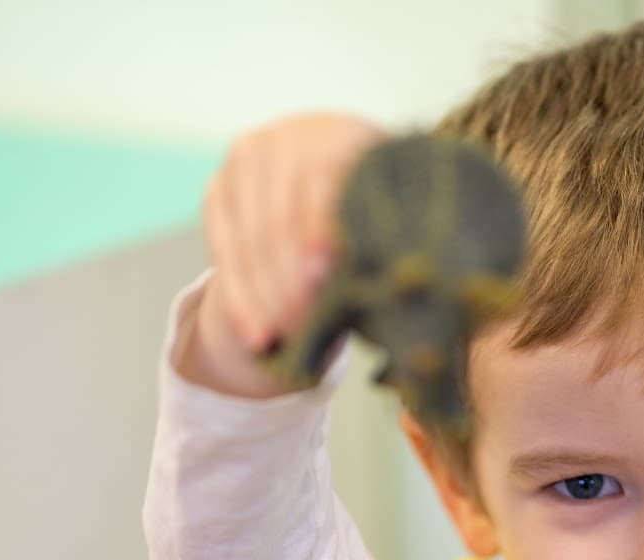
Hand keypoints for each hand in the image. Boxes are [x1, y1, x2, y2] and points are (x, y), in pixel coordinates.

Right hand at [181, 112, 384, 398]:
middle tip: (303, 324)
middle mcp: (292, 136)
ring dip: (265, 295)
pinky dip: (240, 298)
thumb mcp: (398, 224)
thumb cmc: (384, 224)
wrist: (332, 201)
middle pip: (281, 212)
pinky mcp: (219, 189)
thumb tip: (424, 283)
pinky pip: (223, 248)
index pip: (325, 177)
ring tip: (281, 340)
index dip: (321, 225)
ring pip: (250, 235)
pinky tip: (256, 337)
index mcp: (348, 135)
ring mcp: (249, 161)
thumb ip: (403, 240)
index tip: (325, 274)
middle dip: (289, 274)